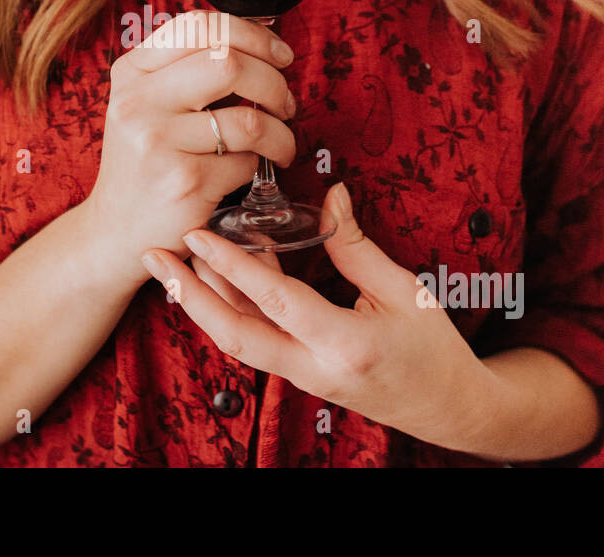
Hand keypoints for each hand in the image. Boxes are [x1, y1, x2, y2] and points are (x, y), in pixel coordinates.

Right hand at [79, 11, 297, 287]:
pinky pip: (246, 161)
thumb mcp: (147, 106)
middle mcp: (138, 102)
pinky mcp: (184, 182)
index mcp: (131, 73)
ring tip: (280, 143)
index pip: (199, 26)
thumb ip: (187, 71)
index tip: (279, 55)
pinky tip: (248, 171)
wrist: (116, 232)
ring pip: (249, 118)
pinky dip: (258, 165)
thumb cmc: (145, 163)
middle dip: (274, 82)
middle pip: (229, 63)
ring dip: (280, 132)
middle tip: (284, 103)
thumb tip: (261, 45)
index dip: (253, 34)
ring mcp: (158, 142)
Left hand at [140, 181, 499, 450]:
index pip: (275, 301)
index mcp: (345, 343)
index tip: (198, 235)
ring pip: (237, 340)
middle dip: (188, 295)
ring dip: (201, 301)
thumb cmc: (434, 348)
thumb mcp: (405, 291)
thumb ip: (358, 246)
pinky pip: (254, 340)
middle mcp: (314, 368)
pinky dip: (230, 307)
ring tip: (171, 261)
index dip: (234, 265)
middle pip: (233, 335)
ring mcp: (302, 378)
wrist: (449, 409)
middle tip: (154, 255)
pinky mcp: (298, 375)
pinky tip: (217, 275)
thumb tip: (330, 194)